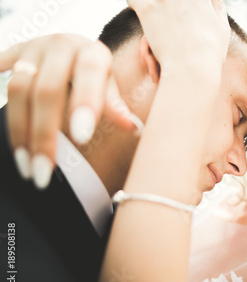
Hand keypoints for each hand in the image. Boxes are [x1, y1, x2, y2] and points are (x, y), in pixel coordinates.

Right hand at [0, 34, 139, 188]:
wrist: (69, 46)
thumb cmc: (95, 74)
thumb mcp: (109, 86)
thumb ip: (116, 106)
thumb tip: (134, 128)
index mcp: (92, 52)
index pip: (89, 74)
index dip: (85, 103)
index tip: (82, 138)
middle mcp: (61, 44)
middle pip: (46, 91)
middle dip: (44, 134)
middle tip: (45, 171)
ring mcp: (33, 48)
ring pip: (17, 90)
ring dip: (19, 132)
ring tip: (26, 167)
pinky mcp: (12, 54)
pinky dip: (0, 109)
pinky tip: (5, 138)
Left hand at [128, 0, 230, 74]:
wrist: (192, 68)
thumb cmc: (209, 54)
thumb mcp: (222, 29)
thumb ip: (217, 8)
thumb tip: (214, 0)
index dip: (182, 3)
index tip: (179, 10)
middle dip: (165, 3)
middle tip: (165, 15)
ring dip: (151, 4)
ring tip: (153, 13)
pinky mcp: (147, 8)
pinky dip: (135, 5)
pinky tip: (141, 14)